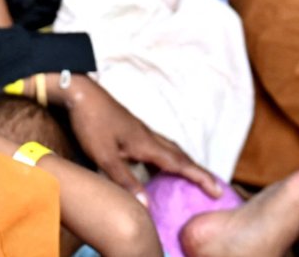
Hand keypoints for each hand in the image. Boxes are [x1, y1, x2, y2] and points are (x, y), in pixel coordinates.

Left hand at [65, 75, 221, 198]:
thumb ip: (125, 180)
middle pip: (181, 156)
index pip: (180, 164)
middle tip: (213, 187)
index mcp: (146, 144)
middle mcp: (149, 137)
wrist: (80, 93)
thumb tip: (147, 205)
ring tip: (192, 180)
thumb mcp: (104, 156)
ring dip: (184, 164)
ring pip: (170, 150)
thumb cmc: (92, 122)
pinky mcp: (132, 131)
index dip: (200, 177)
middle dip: (198, 172)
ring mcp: (141, 132)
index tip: (218, 190)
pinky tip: (159, 168)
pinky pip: (158, 148)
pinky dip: (167, 159)